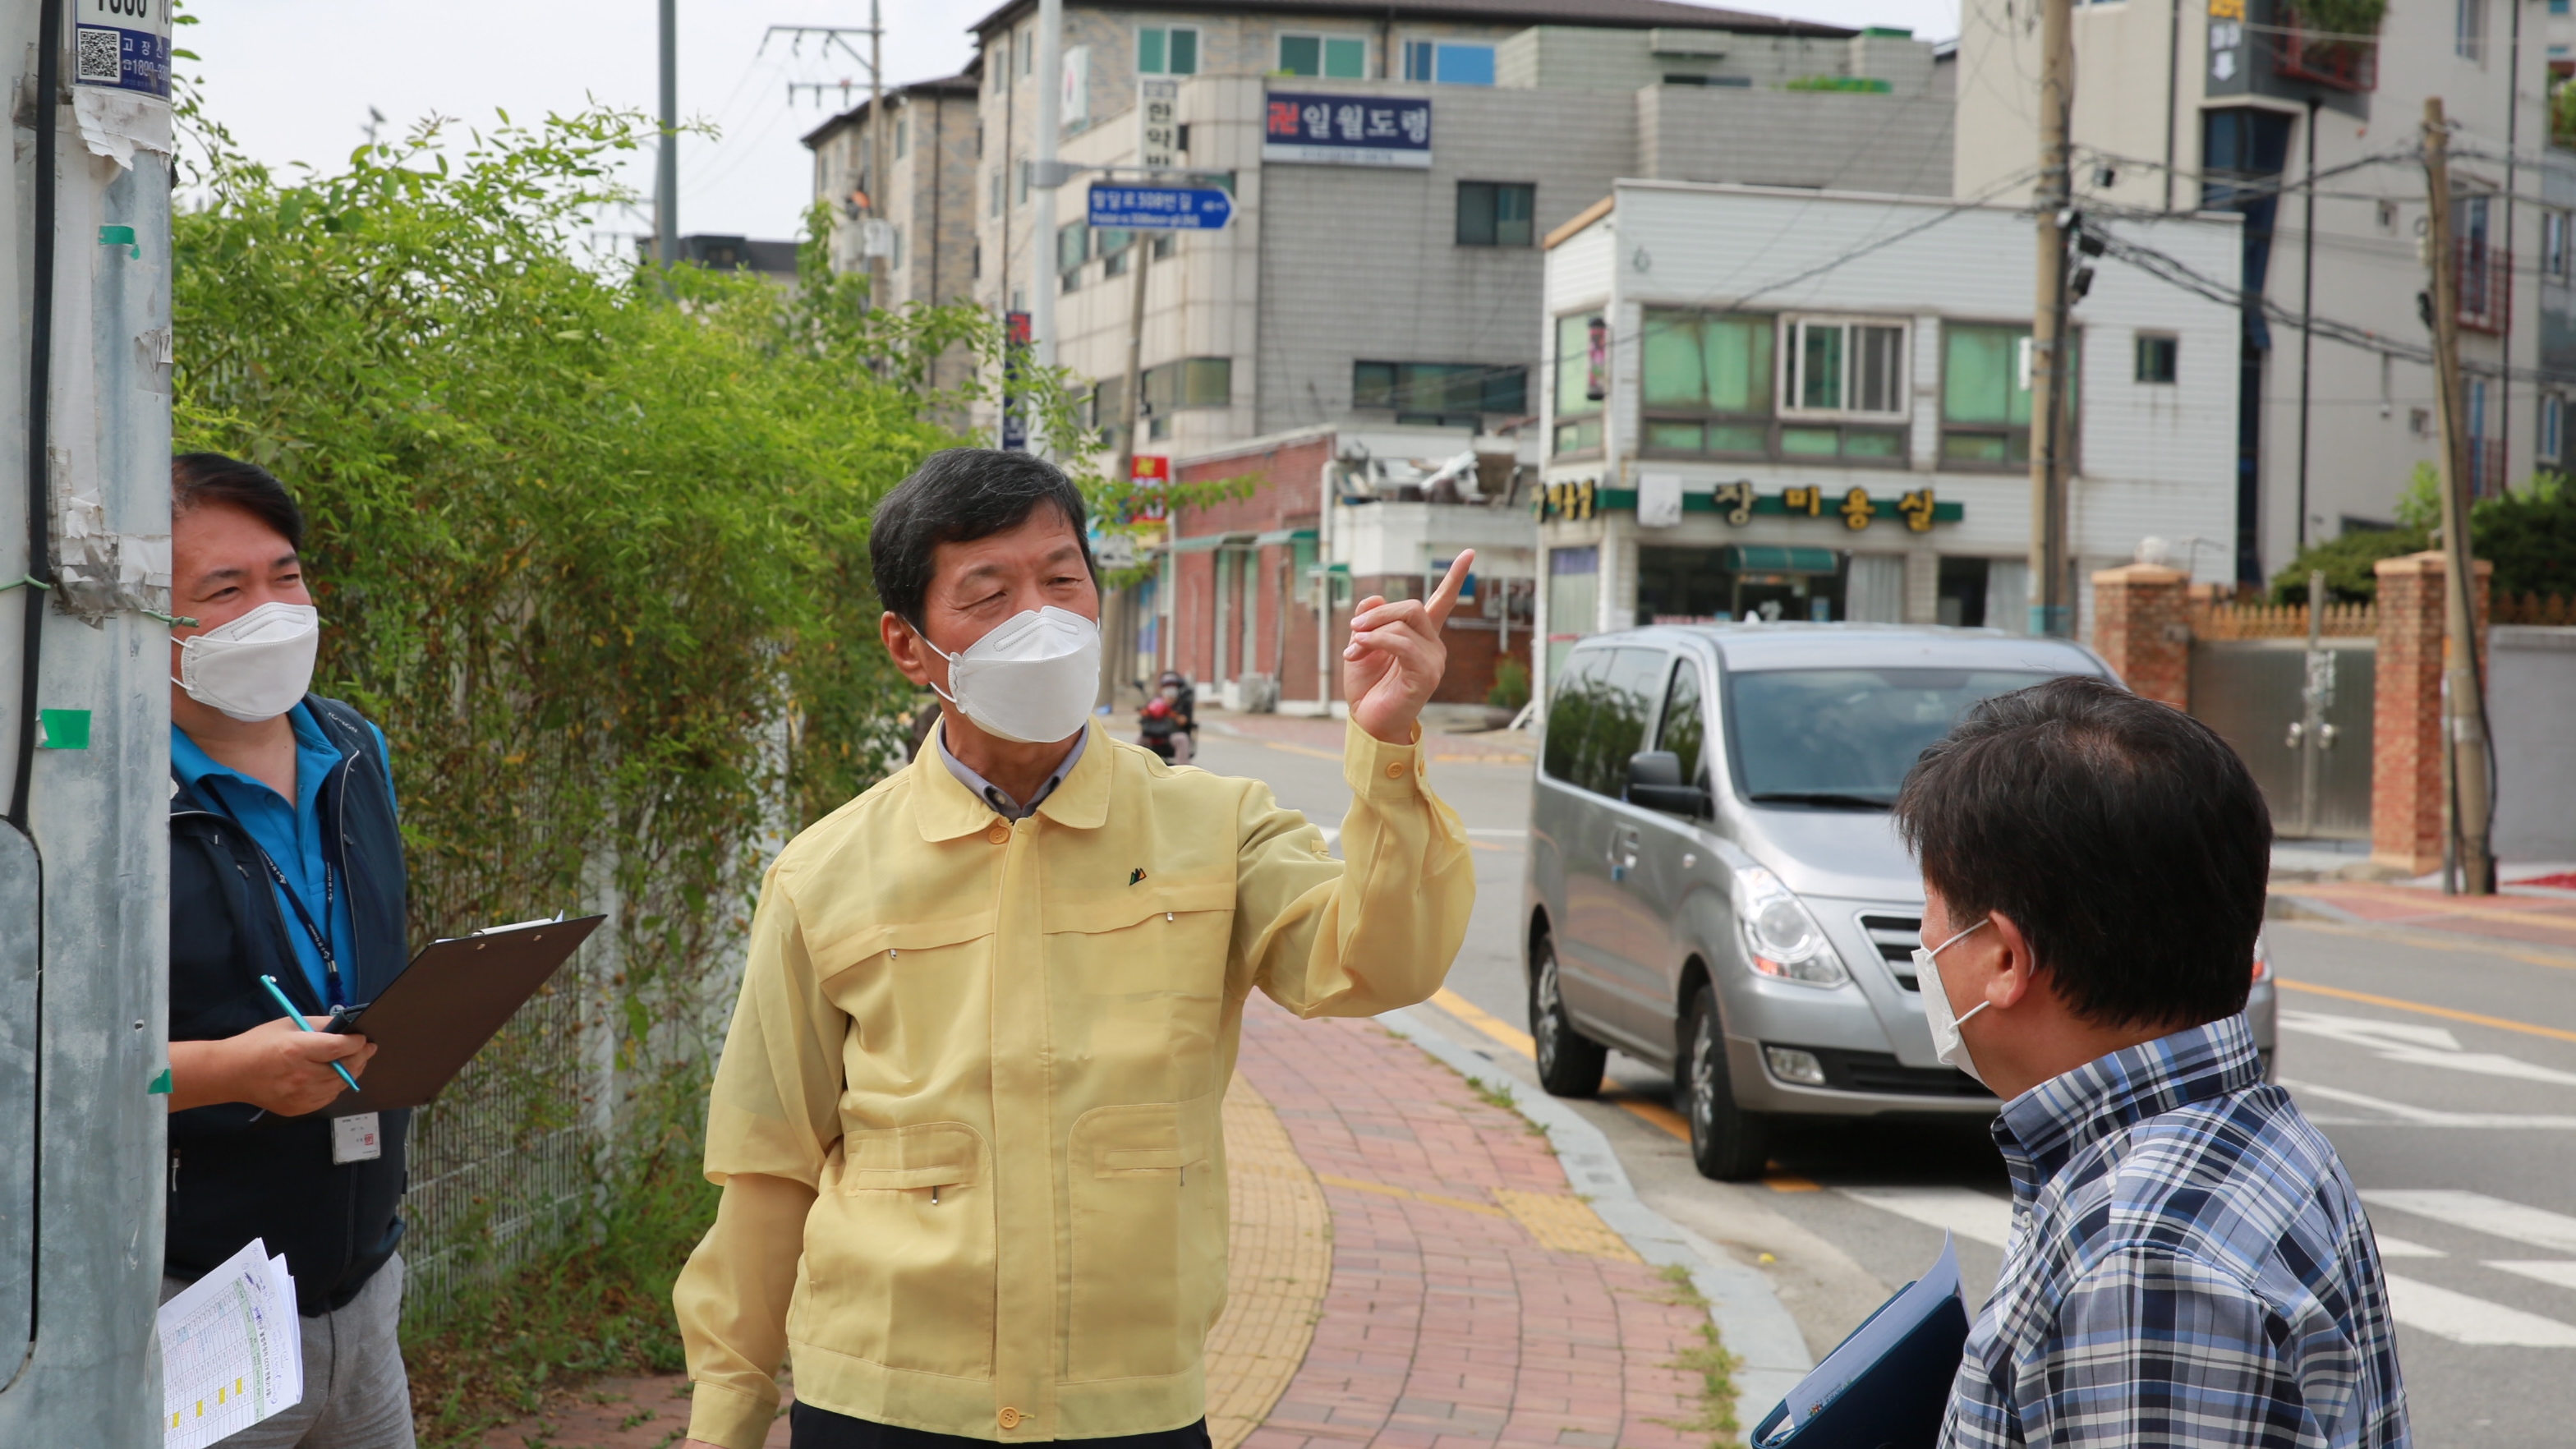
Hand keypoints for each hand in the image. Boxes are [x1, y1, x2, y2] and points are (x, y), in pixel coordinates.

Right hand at [168, 1016, 375, 1114]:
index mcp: (298, 1050)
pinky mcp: (297, 1109)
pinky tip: (334, 1076)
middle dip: (360, 1057)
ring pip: (340, 1085)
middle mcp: (301, 1075)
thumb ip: (320, 1025)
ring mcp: (300, 1096)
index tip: (364, 1038)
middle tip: (366, 1049)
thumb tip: (347, 1027)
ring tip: (352, 1061)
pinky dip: (335, 1087)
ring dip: (351, 1072)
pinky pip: (328, 1098)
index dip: (357, 1043)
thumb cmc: (259, 1044)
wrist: (231, 1073)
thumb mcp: (288, 1025)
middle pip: (345, 1068)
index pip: (339, 1048)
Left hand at [1343, 550, 1473, 745]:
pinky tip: (1361, 648)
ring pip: (1404, 623)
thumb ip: (1369, 619)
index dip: (1455, 577)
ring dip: (1372, 629)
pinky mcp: (1426, 675)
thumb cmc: (1367, 687)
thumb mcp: (1362, 645)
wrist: (1368, 721)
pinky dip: (1378, 640)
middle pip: (1413, 607)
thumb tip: (1374, 599)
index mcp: (1421, 636)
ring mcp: (1433, 660)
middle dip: (1379, 612)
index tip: (1470, 553)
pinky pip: (1402, 644)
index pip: (1442, 601)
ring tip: (1353, 647)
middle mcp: (1433, 645)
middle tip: (1354, 627)